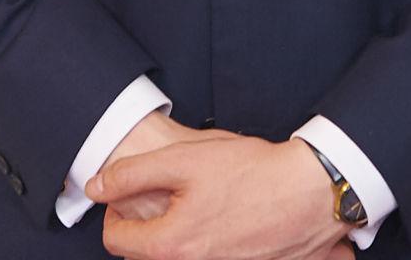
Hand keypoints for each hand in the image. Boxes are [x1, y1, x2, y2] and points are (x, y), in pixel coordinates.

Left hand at [89, 134, 350, 259]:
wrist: (312, 193)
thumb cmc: (253, 174)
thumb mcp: (184, 159)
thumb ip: (132, 174)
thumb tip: (97, 188)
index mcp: (171, 245)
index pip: (118, 242)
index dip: (114, 213)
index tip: (123, 198)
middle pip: (148, 254)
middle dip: (146, 226)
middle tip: (162, 197)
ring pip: (181, 257)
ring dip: (179, 234)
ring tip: (197, 204)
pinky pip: (214, 257)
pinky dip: (211, 242)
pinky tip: (225, 217)